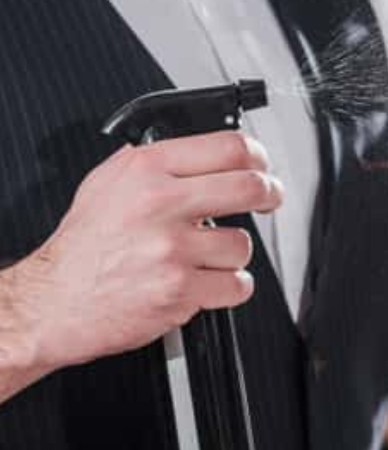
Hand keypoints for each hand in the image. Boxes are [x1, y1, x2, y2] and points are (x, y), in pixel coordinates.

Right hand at [1, 131, 282, 375]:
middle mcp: (159, 205)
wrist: (54, 302)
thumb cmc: (81, 247)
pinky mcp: (181, 291)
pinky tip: (208, 282)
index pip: (227, 147)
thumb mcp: (105, 184)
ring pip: (243, 243)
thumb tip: (199, 153)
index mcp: (145, 171)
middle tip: (270, 198)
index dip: (256, 155)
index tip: (261, 165)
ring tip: (206, 256)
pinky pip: (236, 284)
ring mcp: (172, 250)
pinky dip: (230, 287)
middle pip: (250, 187)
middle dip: (270, 194)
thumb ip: (152, 164)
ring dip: (233, 253)